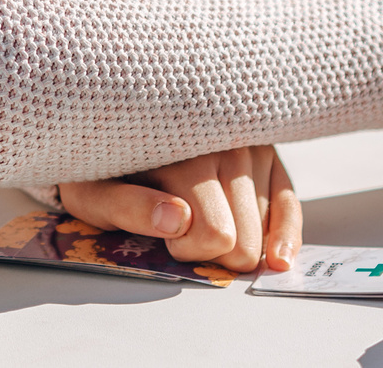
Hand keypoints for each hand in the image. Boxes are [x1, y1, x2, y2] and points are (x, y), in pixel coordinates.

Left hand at [55, 145, 300, 272]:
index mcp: (184, 150)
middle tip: (184, 235)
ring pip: (265, 227)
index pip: (216, 234)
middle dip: (216, 254)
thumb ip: (129, 208)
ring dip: (238, 239)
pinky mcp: (267, 151)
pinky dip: (285, 234)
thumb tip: (178, 221)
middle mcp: (226, 141)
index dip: (190, 251)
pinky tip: (278, 259)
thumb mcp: (94, 191)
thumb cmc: (102, 168)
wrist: (110, 123)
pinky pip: (288, 202)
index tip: (165, 238)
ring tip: (203, 218)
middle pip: (244, 240)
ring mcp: (251, 144)